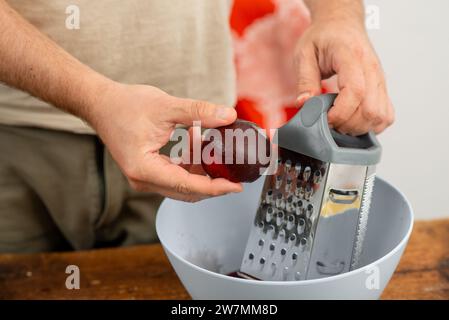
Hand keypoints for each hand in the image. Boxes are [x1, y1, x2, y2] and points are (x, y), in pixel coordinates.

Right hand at [87, 82, 242, 201]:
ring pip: (182, 184)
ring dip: (200, 168)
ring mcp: (145, 178)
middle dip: (212, 181)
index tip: (235, 186)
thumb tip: (228, 116)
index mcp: (144, 169)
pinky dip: (190, 163)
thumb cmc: (124, 105)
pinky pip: (175, 175)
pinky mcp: (148, 172)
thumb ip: (199, 112)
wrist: (101, 104)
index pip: (187, 185)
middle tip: (233, 170)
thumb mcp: (166, 106)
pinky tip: (193, 142)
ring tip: (208, 142)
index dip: (215, 187)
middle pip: (187, 191)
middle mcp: (143, 180)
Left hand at [295, 17, 393, 134]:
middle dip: (348, 124)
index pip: (355, 91)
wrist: (341, 24)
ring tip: (340, 121)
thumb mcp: (304, 53)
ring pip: (381, 116)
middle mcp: (371, 68)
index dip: (340, 112)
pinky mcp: (382, 88)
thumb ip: (305, 79)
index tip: (324, 119)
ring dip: (359, 127)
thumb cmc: (324, 37)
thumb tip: (305, 104)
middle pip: (371, 109)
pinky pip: (386, 115)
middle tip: (330, 122)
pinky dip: (371, 125)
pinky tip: (353, 121)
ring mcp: (380, 79)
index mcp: (351, 56)